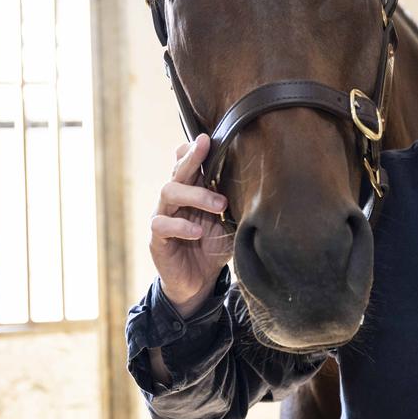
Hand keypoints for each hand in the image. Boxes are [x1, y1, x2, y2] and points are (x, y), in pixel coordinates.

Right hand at [149, 135, 231, 318]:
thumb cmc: (214, 246)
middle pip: (178, 170)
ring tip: (219, 204)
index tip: (209, 137)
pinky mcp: (157, 237)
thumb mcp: (229, 224)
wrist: (198, 281)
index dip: (194, 149)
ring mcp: (163, 215)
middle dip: (192, 156)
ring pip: (169, 192)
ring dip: (196, 194)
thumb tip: (260, 187)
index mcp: (193, 190)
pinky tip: (197, 232)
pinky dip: (180, 226)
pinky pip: (162, 225)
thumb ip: (236, 206)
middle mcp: (176, 198)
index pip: (188, 162)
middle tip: (205, 144)